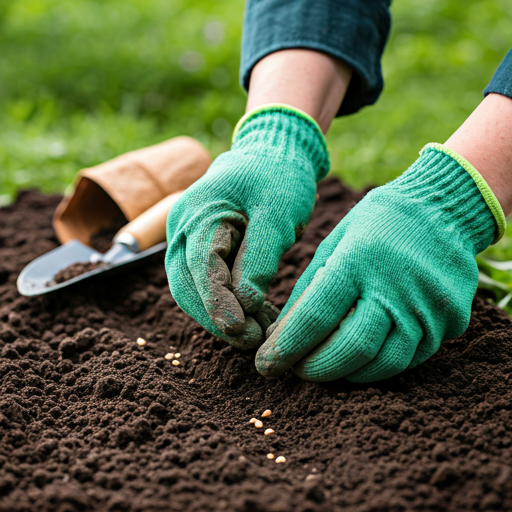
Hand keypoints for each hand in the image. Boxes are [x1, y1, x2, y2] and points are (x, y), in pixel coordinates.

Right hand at [165, 105, 329, 348]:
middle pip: (188, 285)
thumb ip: (259, 260)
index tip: (242, 331)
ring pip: (192, 288)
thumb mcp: (276, 216)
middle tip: (253, 341)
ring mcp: (187, 237)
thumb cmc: (278, 177)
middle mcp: (182, 228)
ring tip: (257, 332)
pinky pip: (204, 280)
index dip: (218, 304)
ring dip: (220, 315)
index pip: (201, 268)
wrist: (273, 153)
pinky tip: (253, 314)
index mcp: (197, 213)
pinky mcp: (199, 245)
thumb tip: (245, 306)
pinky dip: (224, 302)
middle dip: (217, 318)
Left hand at [256, 144, 504, 381]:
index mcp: (358, 260)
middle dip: (316, 369)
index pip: (315, 317)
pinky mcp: (453, 320)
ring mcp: (430, 306)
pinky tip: (363, 357)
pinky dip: (381, 364)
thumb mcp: (334, 243)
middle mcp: (396, 286)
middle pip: (352, 349)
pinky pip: (413, 357)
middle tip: (296, 371)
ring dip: (349, 374)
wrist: (442, 209)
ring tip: (327, 367)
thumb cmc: (376, 224)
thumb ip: (308, 289)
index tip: (265, 365)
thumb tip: (281, 334)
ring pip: (385, 364)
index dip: (286, 348)